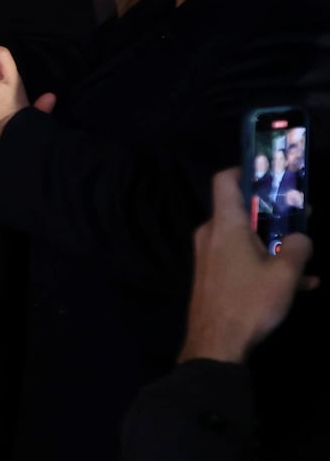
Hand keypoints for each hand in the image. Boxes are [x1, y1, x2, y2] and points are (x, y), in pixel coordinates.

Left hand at [179, 168, 315, 363]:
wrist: (216, 343)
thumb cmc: (250, 301)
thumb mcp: (285, 274)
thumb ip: (299, 248)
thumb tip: (302, 237)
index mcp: (224, 224)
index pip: (225, 180)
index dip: (246, 172)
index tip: (271, 176)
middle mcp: (211, 234)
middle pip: (240, 211)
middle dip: (273, 215)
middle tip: (301, 220)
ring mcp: (208, 256)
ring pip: (244, 239)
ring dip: (275, 245)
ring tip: (307, 259)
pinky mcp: (211, 275)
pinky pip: (240, 260)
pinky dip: (264, 265)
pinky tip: (300, 285)